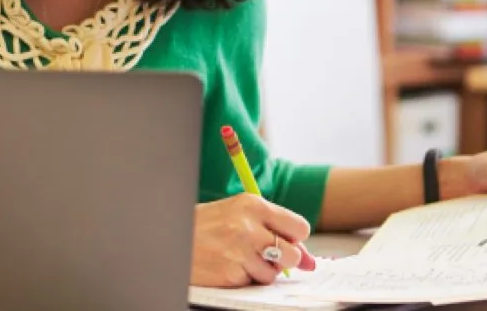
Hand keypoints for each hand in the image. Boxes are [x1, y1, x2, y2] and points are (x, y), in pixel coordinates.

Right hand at [191, 193, 315, 287]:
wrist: (175, 235)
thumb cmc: (209, 224)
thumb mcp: (241, 215)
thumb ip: (276, 231)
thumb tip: (311, 262)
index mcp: (252, 204)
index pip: (300, 227)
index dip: (294, 238)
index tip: (283, 240)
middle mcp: (247, 226)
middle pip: (293, 254)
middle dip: (283, 258)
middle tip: (264, 253)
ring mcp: (238, 251)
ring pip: (273, 273)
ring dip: (260, 269)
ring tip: (239, 256)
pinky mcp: (230, 273)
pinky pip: (253, 282)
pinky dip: (244, 277)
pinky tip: (228, 265)